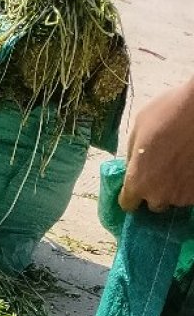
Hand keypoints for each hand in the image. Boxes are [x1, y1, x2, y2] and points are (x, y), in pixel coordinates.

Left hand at [119, 78, 193, 212]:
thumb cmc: (169, 112)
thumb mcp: (139, 126)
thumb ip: (132, 154)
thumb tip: (132, 165)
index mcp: (137, 182)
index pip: (128, 204)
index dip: (131, 193)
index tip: (137, 183)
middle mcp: (158, 196)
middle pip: (152, 203)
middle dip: (155, 189)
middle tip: (162, 168)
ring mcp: (180, 197)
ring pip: (173, 198)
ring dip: (174, 186)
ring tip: (180, 163)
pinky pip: (189, 194)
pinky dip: (189, 184)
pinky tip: (190, 166)